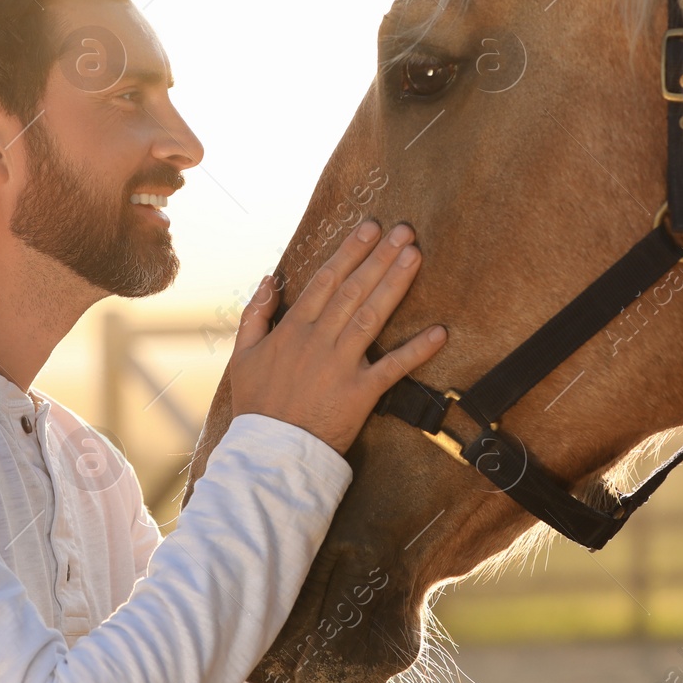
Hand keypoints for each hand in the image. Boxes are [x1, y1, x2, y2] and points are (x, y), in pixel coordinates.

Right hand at [228, 219, 446, 454]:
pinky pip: (393, 368)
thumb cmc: (257, 404)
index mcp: (293, 329)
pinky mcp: (361, 393)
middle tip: (403, 230)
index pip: (326, 281)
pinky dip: (417, 350)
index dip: (349, 252)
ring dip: (395, 284)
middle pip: (354, 290)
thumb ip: (255, 314)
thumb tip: (270, 279)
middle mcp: (319, 341)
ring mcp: (342, 365)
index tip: (369, 230)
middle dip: (379, 257)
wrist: (270, 452)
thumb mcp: (242, 355)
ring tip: (414, 256)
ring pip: (372, 316)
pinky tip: (439, 331)